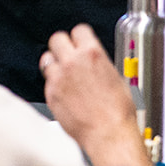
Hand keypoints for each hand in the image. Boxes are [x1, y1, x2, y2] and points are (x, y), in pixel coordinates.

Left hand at [41, 24, 164, 165]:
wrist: (109, 135)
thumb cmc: (118, 113)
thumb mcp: (117, 78)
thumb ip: (99, 64)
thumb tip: (93, 61)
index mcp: (92, 54)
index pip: (78, 30)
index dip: (79, 37)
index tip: (79, 42)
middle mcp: (72, 62)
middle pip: (57, 39)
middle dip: (62, 46)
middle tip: (67, 55)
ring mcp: (59, 78)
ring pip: (46, 59)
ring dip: (54, 64)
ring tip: (63, 74)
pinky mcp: (51, 94)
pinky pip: (47, 81)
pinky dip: (53, 85)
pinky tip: (65, 93)